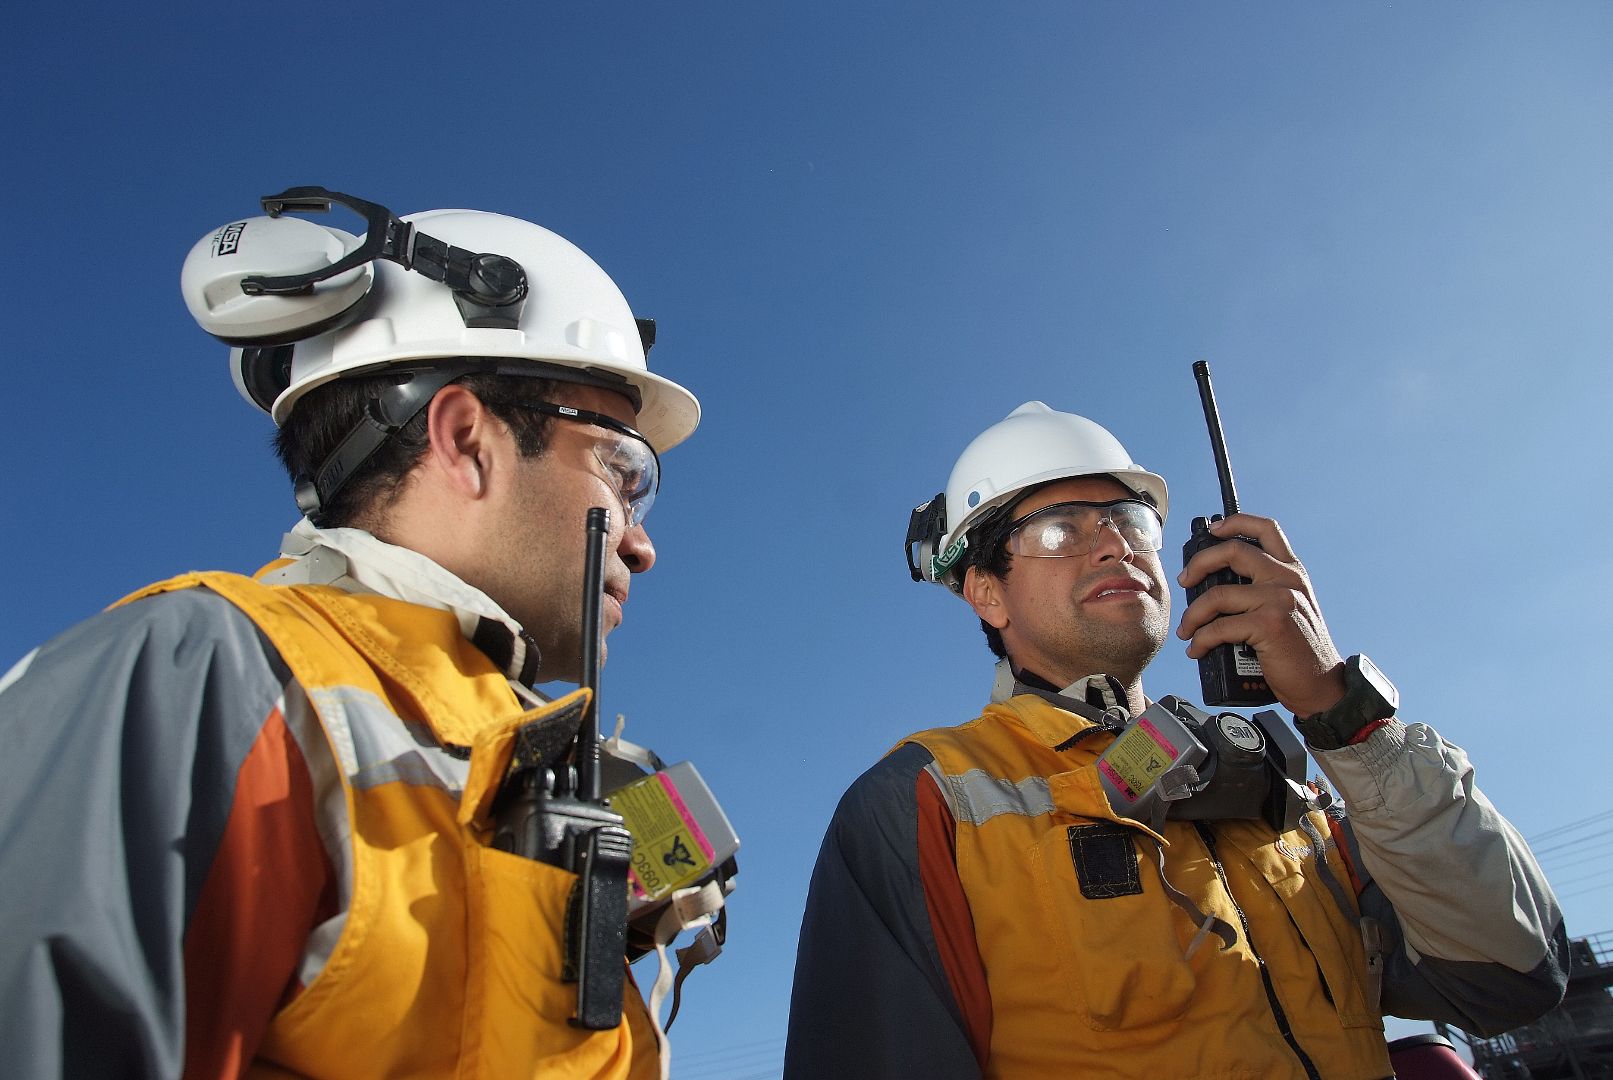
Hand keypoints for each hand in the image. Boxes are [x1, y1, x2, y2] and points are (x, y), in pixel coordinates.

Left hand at [1175, 514, 1346, 716]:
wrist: (1321, 686)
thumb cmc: (1297, 651)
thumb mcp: (1289, 607)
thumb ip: (1265, 588)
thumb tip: (1215, 583)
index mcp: (1292, 571)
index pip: (1266, 528)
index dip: (1235, 522)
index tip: (1213, 529)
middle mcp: (1287, 579)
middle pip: (1232, 551)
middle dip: (1198, 564)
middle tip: (1184, 581)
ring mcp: (1279, 600)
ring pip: (1217, 595)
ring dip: (1192, 615)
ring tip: (1187, 630)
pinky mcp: (1269, 624)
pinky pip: (1219, 627)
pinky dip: (1201, 640)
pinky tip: (1197, 649)